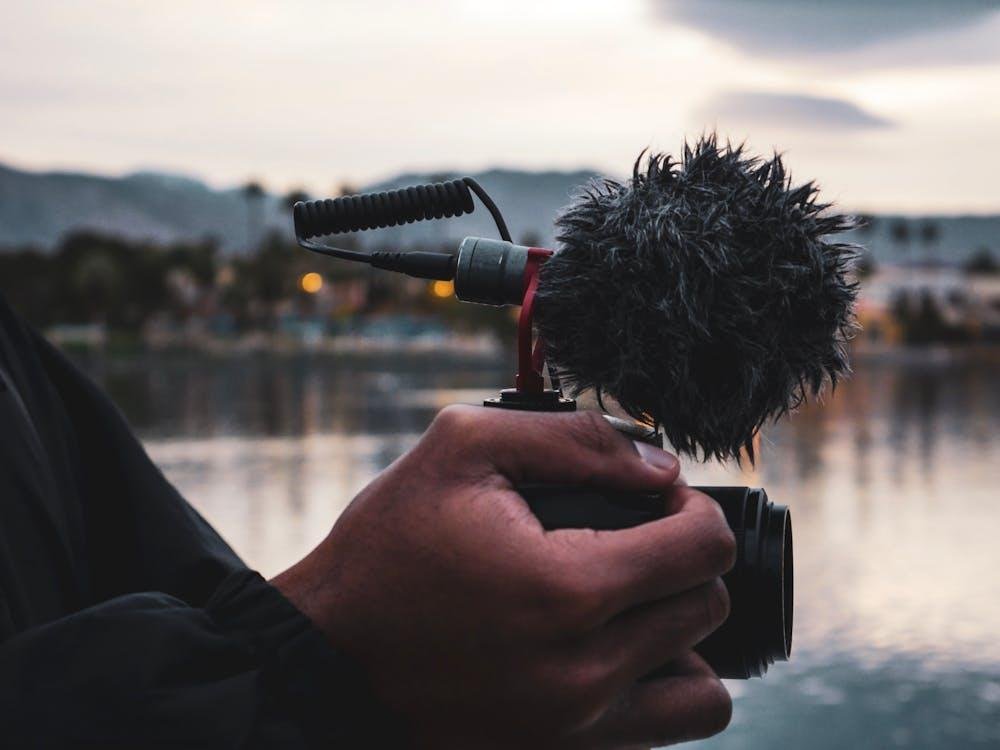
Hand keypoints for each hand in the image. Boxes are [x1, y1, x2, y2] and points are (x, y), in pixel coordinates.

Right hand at [272, 406, 735, 748]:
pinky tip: (606, 650)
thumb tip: (659, 467)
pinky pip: (660, 732)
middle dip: (685, 559)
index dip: (694, 507)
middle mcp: (585, 673)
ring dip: (681, 635)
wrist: (324, 656)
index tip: (655, 498)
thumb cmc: (387, 548)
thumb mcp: (462, 449)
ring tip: (628, 603)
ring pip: (703, 689)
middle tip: (634, 538)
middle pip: (707, 609)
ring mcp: (576, 731)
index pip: (705, 549)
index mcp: (568, 590)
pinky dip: (653, 687)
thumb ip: (573, 440)